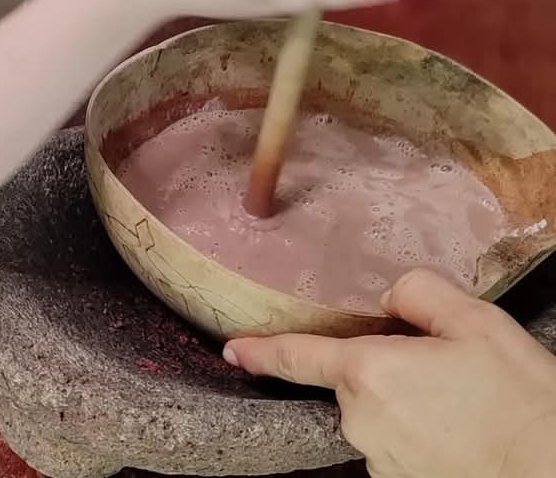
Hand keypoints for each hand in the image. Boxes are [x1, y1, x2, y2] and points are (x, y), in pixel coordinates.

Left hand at [224, 270, 555, 477]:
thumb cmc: (520, 398)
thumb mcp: (474, 321)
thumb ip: (417, 292)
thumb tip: (390, 297)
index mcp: (368, 371)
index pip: (298, 356)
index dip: (261, 352)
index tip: (232, 350)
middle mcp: (362, 419)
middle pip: (355, 380)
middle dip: (384, 369)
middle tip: (442, 371)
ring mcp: (381, 460)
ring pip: (377, 415)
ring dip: (405, 404)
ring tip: (461, 407)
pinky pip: (397, 445)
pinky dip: (419, 434)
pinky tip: (458, 432)